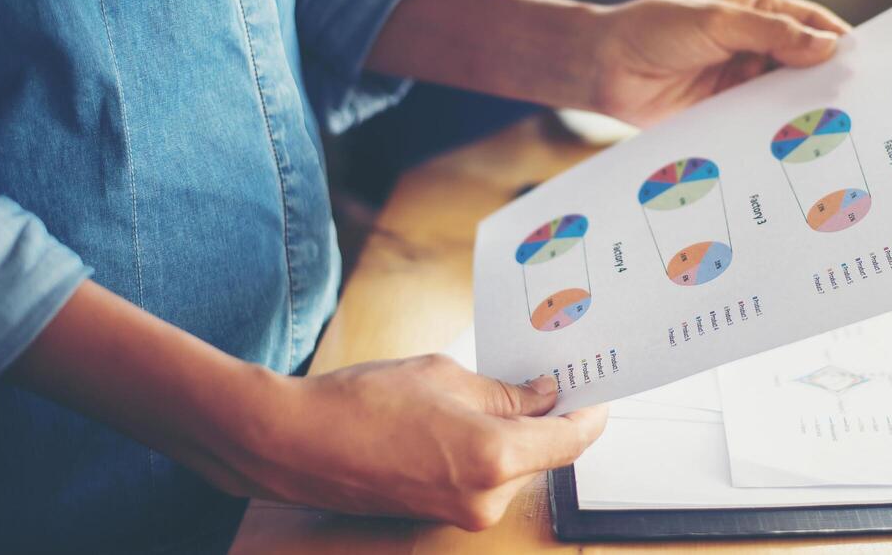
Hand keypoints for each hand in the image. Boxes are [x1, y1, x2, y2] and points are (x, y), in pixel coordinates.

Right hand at [11, 281, 605, 533]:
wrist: (294, 443)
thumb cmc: (361, 402)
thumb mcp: (445, 375)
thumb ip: (505, 391)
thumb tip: (544, 395)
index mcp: (494, 457)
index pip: (572, 440)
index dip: (590, 412)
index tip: (597, 390)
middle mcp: (485, 497)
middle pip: (543, 455)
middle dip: (543, 417)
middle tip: (540, 374)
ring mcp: (461, 513)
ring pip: (513, 468)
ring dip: (511, 434)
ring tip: (484, 391)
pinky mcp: (438, 516)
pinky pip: (482, 480)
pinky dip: (484, 451)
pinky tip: (460, 419)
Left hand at [590, 0, 849, 125]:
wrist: (604, 67)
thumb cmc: (656, 28)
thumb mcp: (718, 22)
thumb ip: (772, 34)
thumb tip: (827, 47)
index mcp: (762, 12)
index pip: (816, 26)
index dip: (843, 45)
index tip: (873, 68)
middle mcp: (759, 47)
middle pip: (809, 67)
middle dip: (831, 84)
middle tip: (864, 108)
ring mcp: (745, 82)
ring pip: (788, 98)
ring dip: (806, 113)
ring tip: (838, 133)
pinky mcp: (729, 114)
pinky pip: (762, 125)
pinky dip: (778, 134)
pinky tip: (797, 148)